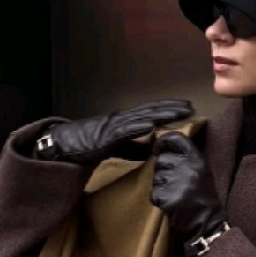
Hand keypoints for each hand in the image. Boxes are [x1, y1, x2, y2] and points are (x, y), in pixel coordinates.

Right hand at [36, 100, 193, 164]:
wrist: (65, 145)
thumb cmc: (90, 145)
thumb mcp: (119, 147)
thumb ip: (135, 147)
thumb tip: (153, 151)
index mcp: (126, 121)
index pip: (152, 112)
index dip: (169, 109)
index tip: (187, 108)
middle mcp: (122, 119)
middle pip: (151, 111)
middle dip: (171, 108)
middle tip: (190, 106)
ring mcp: (114, 125)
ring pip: (142, 117)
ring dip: (161, 114)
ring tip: (177, 112)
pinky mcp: (105, 135)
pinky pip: (124, 130)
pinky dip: (138, 126)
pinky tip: (151, 124)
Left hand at [151, 132, 227, 246]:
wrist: (207, 223)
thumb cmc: (203, 197)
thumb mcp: (201, 170)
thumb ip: (186, 157)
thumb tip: (162, 146)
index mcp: (197, 158)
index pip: (175, 138)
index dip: (163, 142)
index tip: (158, 148)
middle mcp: (187, 166)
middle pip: (161, 159)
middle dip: (162, 170)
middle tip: (174, 182)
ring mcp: (176, 182)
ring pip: (156, 177)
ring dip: (161, 186)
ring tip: (175, 194)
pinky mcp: (167, 197)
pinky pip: (154, 193)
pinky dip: (159, 200)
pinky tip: (172, 204)